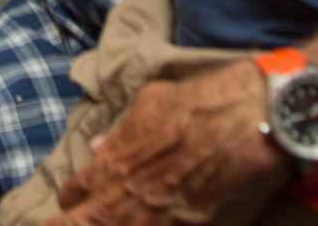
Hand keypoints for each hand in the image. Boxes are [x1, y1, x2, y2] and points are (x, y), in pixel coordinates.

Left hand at [47, 66, 285, 224]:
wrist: (250, 123)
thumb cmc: (200, 105)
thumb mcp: (149, 104)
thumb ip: (121, 131)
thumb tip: (97, 146)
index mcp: (113, 165)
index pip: (75, 195)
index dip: (72, 202)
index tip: (72, 204)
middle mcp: (128, 201)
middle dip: (73, 224)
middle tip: (66, 224)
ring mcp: (158, 222)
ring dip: (112, 224)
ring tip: (114, 219)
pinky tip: (153, 224)